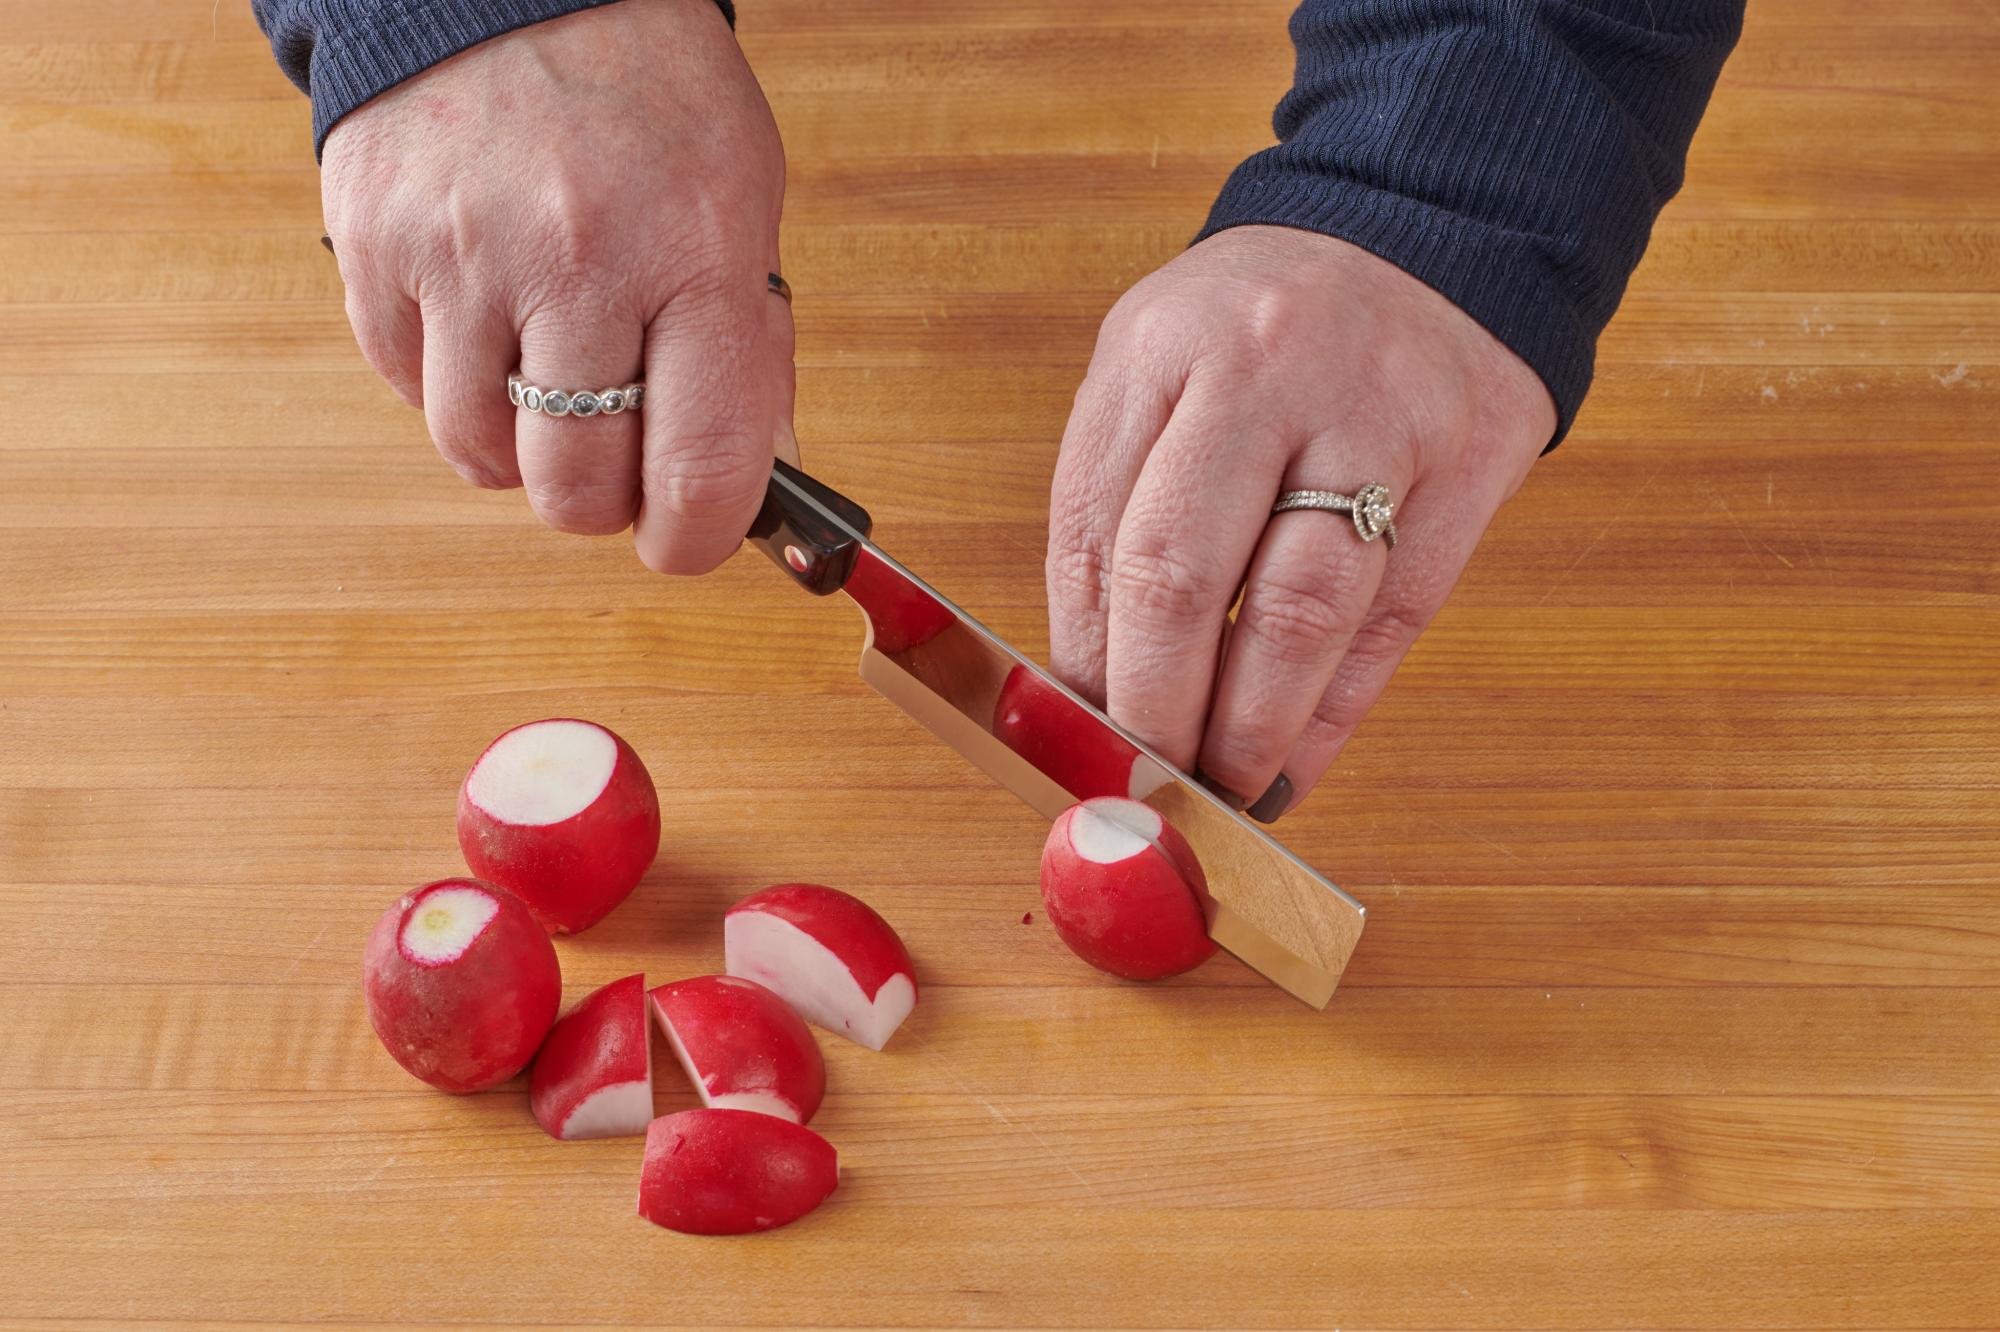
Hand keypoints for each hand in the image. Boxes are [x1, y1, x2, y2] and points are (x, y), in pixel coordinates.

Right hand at [320, 0, 788, 572]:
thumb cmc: (649, 100)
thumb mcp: (743, 207)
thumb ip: (745, 351)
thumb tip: (743, 485)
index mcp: (696, 254)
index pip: (699, 466)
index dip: (693, 537)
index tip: (685, 541)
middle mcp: (577, 259)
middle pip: (573, 485)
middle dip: (600, 502)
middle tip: (612, 467)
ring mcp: (463, 254)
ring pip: (480, 455)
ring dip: (520, 450)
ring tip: (547, 380)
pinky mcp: (376, 244)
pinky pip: (410, 390)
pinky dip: (450, 388)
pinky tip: (485, 325)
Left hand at [1045, 226, 1556, 818]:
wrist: (1426, 232)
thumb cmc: (1260, 330)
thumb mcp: (1153, 370)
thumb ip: (1116, 508)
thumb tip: (1086, 685)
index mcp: (1164, 348)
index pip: (1099, 532)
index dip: (1082, 661)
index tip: (1071, 743)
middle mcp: (1267, 373)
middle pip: (1187, 573)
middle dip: (1157, 709)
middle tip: (1145, 787)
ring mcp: (1378, 418)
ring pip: (1304, 608)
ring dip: (1254, 727)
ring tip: (1223, 789)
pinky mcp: (1466, 468)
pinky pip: (1395, 617)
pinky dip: (1336, 710)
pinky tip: (1297, 763)